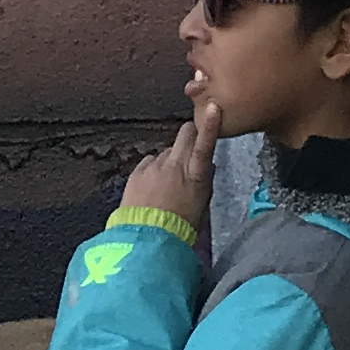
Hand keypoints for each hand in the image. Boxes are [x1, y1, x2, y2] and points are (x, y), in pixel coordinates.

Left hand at [119, 73, 221, 235]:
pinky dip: (152, 171)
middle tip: (189, 149)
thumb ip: (204, 183)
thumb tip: (207, 167)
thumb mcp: (201, 206)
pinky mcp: (137, 173)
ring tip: (164, 185)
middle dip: (189, 135)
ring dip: (168, 161)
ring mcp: (154, 167)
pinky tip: (150, 189)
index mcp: (195, 175)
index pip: (205, 143)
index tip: (212, 106)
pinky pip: (148, 163)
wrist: (147, 242)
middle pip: (184, 134)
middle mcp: (174, 165)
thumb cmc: (181, 229)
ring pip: (166, 152)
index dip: (210, 124)